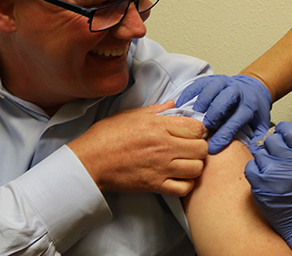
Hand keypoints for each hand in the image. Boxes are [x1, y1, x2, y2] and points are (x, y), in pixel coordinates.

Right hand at [68, 101, 208, 196]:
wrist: (90, 161)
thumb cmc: (107, 136)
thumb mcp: (131, 115)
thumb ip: (156, 110)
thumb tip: (174, 103)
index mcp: (159, 126)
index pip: (197, 127)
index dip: (199, 129)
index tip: (192, 132)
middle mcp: (164, 147)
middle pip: (202, 148)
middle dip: (200, 147)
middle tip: (191, 148)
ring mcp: (161, 167)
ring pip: (197, 169)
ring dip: (195, 166)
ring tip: (186, 163)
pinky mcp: (155, 185)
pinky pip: (184, 188)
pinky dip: (186, 184)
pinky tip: (179, 178)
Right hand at [176, 74, 271, 153]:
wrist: (253, 87)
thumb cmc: (253, 111)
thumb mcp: (260, 126)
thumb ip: (256, 140)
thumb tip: (251, 157)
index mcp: (248, 106)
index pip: (236, 121)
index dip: (223, 135)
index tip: (212, 148)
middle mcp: (236, 92)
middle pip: (224, 100)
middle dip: (213, 114)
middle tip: (203, 129)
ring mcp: (223, 84)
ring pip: (211, 90)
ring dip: (200, 104)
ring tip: (191, 118)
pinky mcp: (211, 79)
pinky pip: (198, 84)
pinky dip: (188, 94)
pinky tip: (180, 106)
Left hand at [245, 118, 291, 251]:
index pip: (290, 130)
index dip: (284, 129)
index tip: (282, 133)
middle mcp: (287, 164)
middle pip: (271, 140)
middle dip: (273, 145)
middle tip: (278, 156)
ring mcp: (271, 174)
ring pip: (259, 152)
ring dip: (264, 158)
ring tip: (273, 170)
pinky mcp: (258, 185)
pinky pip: (250, 166)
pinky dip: (255, 169)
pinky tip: (264, 176)